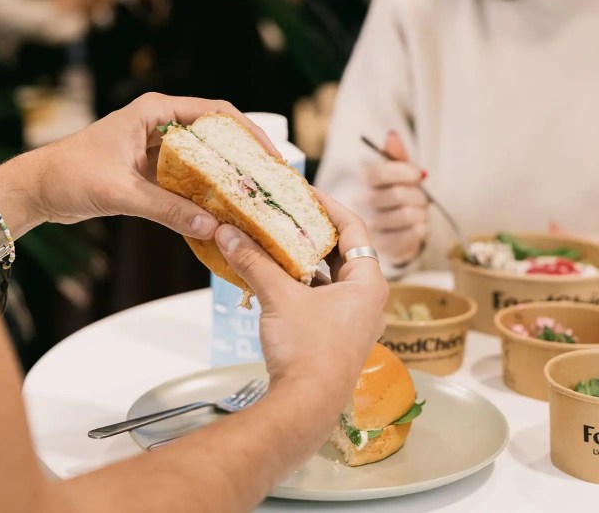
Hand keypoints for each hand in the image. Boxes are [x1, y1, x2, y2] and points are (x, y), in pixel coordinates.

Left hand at [0, 93, 279, 238]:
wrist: (37, 190)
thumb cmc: (69, 176)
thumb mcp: (121, 193)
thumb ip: (165, 209)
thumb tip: (209, 226)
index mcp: (154, 112)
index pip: (215, 113)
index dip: (247, 132)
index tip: (269, 156)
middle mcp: (160, 124)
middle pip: (216, 135)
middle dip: (243, 156)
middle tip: (270, 181)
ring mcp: (157, 147)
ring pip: (204, 158)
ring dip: (226, 176)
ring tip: (254, 197)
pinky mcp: (151, 169)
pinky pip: (188, 178)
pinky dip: (205, 192)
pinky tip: (222, 211)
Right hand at [215, 190, 388, 392]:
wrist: (305, 407)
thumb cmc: (307, 351)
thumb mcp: (278, 297)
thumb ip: (254, 261)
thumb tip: (228, 232)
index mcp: (369, 283)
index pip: (354, 228)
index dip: (328, 205)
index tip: (304, 191)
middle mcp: (370, 300)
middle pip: (342, 252)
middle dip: (310, 233)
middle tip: (284, 214)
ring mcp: (356, 321)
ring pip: (331, 277)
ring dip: (303, 260)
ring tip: (274, 241)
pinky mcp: (339, 337)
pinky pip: (323, 299)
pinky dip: (302, 285)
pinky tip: (274, 277)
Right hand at [363, 131, 428, 266]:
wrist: (399, 232)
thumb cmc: (400, 197)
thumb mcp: (401, 174)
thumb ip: (397, 155)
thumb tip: (392, 135)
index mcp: (366, 183)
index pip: (379, 173)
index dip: (402, 172)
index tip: (418, 175)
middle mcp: (363, 204)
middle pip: (396, 195)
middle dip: (417, 196)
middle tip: (422, 199)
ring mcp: (372, 227)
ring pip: (407, 215)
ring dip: (421, 213)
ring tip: (419, 213)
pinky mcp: (384, 247)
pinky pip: (410, 235)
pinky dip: (421, 229)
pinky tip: (418, 227)